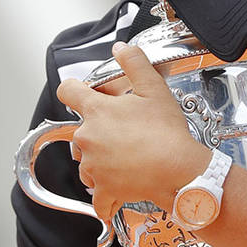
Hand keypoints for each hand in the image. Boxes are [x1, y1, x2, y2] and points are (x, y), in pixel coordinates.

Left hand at [57, 42, 208, 220]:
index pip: (68, 91)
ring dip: (100, 162)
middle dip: (98, 132)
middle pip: (80, 131)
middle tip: (124, 133)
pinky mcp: (104, 189)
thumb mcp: (155, 90)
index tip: (79, 92)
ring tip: (126, 160)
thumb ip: (135, 64)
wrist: (179, 171)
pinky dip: (105, 198)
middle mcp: (88, 138)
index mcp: (97, 111)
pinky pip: (98, 198)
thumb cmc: (167, 134)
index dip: (73, 89)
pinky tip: (116, 195)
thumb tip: (122, 49)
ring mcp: (94, 166)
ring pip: (87, 163)